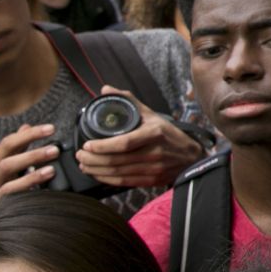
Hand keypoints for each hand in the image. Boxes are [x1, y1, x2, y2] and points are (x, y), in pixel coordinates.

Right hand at [0, 123, 58, 224]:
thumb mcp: (0, 169)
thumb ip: (15, 149)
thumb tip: (26, 127)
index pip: (10, 142)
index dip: (30, 134)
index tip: (51, 128)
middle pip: (7, 156)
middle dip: (32, 151)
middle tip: (55, 149)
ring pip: (6, 173)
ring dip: (30, 170)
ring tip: (51, 169)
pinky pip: (7, 195)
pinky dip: (23, 190)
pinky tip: (39, 190)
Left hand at [74, 86, 204, 186]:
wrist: (190, 157)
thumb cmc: (169, 135)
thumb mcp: (152, 115)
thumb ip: (129, 101)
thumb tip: (106, 89)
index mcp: (154, 133)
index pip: (123, 143)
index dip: (102, 146)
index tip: (87, 145)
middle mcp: (153, 152)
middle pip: (116, 160)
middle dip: (92, 160)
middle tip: (80, 156)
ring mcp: (152, 168)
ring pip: (117, 172)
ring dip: (96, 170)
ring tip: (84, 164)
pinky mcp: (150, 180)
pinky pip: (124, 182)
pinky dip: (107, 179)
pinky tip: (97, 174)